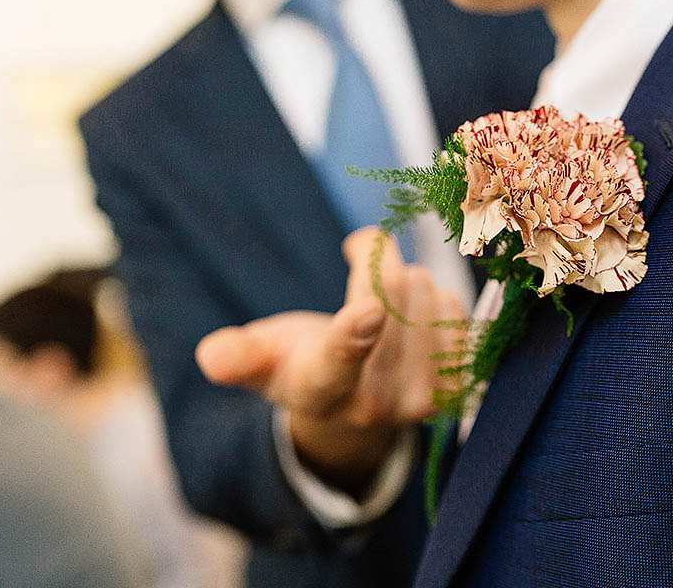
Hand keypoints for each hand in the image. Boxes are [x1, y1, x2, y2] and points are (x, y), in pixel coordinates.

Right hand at [196, 228, 464, 493]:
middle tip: (359, 273)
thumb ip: (237, 356)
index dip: (354, 334)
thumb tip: (213, 356)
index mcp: (321, 390)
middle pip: (388, 294)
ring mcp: (422, 398)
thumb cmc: (299, 364)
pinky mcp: (459, 385)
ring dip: (405, 282)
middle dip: (373, 264)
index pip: (338, 361)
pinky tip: (415, 321)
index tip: (367, 311)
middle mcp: (375, 404)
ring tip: (384, 308)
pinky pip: (455, 305)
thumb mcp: (260, 361)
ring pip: (425, 289)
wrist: (356, 409)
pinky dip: (434, 298)